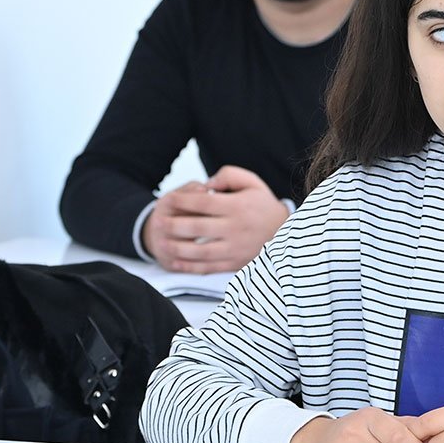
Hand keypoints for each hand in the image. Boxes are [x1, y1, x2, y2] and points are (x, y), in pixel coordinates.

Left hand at [142, 164, 288, 273]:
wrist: (286, 233)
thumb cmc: (263, 205)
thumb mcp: (252, 182)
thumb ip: (229, 175)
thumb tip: (207, 184)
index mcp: (238, 207)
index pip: (203, 203)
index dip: (182, 201)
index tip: (168, 199)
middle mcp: (235, 229)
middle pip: (197, 227)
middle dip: (173, 225)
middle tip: (157, 223)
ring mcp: (235, 248)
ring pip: (199, 251)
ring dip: (176, 247)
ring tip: (161, 242)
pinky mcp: (235, 264)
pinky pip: (208, 268)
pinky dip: (189, 266)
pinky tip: (175, 262)